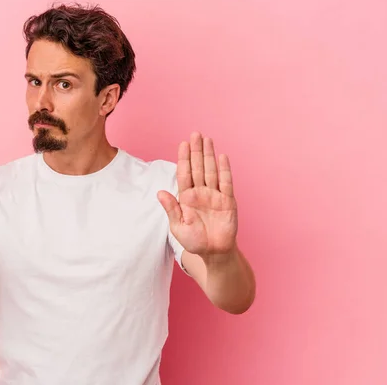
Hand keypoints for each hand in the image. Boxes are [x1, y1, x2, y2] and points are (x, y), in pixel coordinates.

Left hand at [158, 132, 237, 257]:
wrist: (213, 253)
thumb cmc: (194, 241)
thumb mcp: (177, 227)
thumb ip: (171, 209)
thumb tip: (159, 192)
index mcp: (186, 198)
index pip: (184, 174)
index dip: (183, 159)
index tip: (182, 144)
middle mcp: (200, 193)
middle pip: (198, 168)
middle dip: (196, 151)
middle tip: (195, 134)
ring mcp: (214, 195)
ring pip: (211, 171)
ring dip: (209, 155)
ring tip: (207, 140)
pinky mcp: (227, 201)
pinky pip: (226, 183)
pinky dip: (224, 170)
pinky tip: (222, 157)